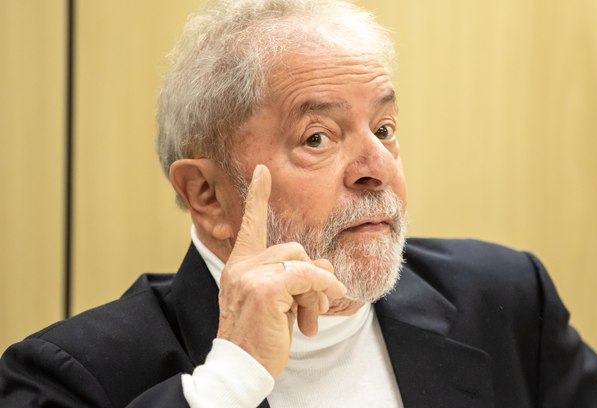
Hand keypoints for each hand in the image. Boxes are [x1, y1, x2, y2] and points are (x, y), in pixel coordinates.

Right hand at [216, 164, 347, 376]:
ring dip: (316, 290)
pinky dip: (321, 289)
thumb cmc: (259, 338)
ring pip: (302, 262)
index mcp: (239, 267)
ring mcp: (250, 276)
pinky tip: (316, 315)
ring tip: (310, 318)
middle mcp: (241, 267)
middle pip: (293, 249)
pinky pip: (308, 276)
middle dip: (311, 277)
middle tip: (313, 308)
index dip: (257, 197)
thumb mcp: (277, 304)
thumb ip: (295, 279)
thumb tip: (326, 267)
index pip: (249, 226)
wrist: (240, 369)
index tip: (263, 171)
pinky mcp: (265, 289)